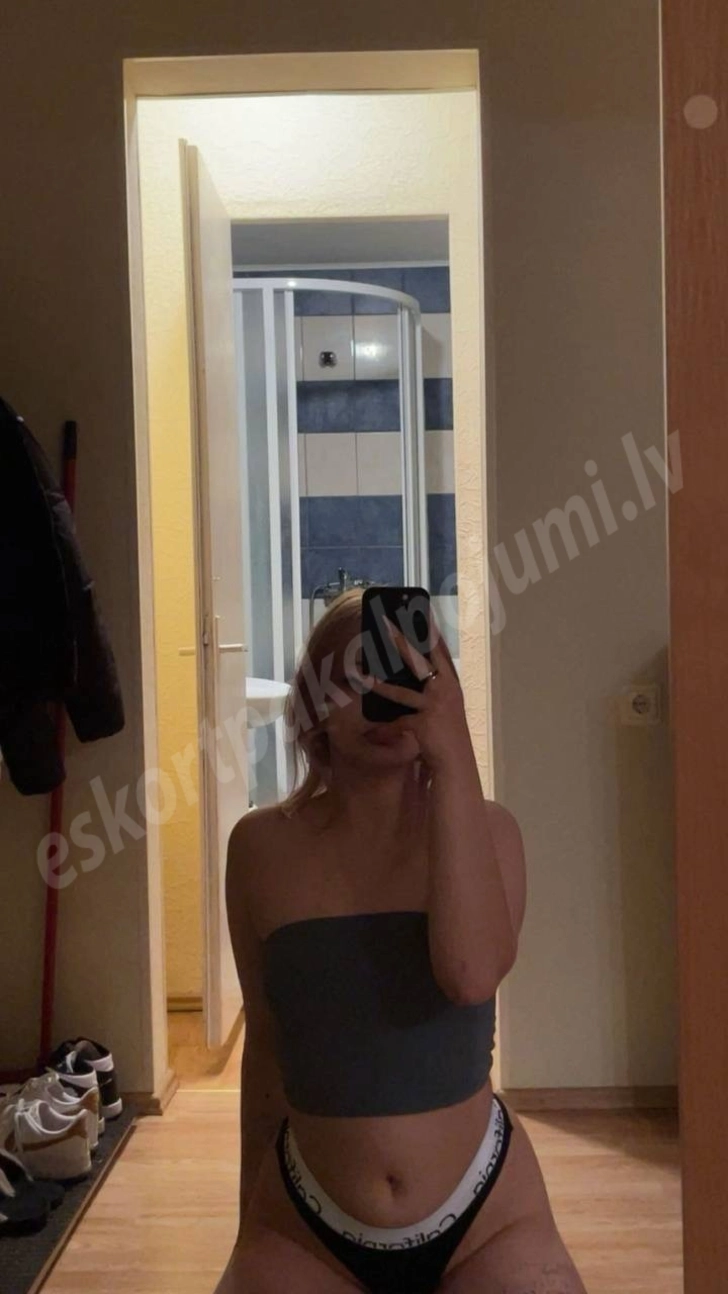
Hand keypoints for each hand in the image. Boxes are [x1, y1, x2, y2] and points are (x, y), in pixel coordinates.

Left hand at [361, 606, 472, 773]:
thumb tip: (398, 680)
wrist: (457, 763)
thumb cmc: (448, 735)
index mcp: (451, 683)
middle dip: (401, 640)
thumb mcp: (442, 708)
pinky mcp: (424, 723)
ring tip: (361, 675)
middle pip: (420, 660)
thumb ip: (425, 692)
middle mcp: (446, 690)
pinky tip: (370, 731)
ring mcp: (436, 705)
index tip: (421, 610)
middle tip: (385, 623)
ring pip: (402, 691)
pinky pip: (397, 722)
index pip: (440, 651)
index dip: (430, 631)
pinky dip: (384, 728)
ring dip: (380, 684)